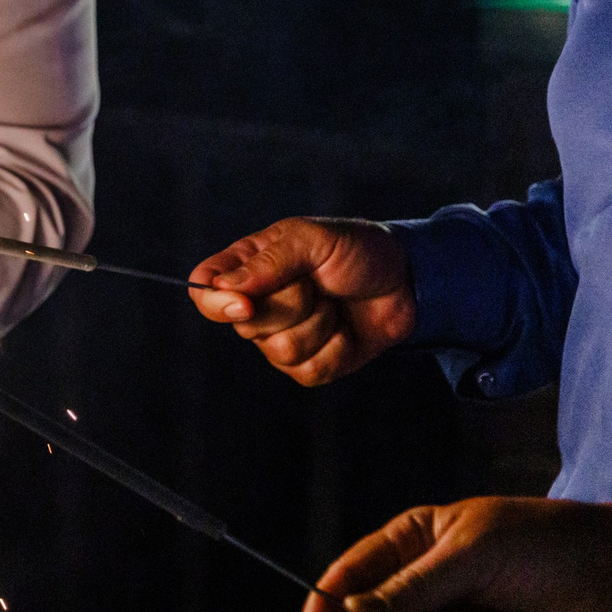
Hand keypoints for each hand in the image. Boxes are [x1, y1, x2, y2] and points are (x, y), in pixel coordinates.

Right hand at [187, 217, 415, 385]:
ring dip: (318, 325)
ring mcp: (281, 337)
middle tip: (317, 284)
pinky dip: (335, 350)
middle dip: (291, 306)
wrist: (407, 280)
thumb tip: (226, 287)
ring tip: (335, 304)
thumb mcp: (313, 240)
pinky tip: (346, 329)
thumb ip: (269, 262)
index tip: (246, 304)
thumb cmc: (355, 250)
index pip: (204, 290)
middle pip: (245, 325)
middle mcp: (257, 304)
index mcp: (247, 267)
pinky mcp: (310, 364)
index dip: (215, 303)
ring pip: (278, 350)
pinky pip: (307, 371)